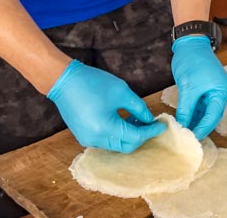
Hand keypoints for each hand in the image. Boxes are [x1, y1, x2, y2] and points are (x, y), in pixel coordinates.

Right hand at [47, 60, 163, 151]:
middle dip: (141, 136)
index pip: (135, 137)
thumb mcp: (121, 92)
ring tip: (137, 118)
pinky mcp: (83, 136)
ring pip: (116, 145)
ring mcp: (87, 140)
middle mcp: (96, 139)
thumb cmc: (93, 83)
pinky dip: (117, 134)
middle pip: (126, 146)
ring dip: (129, 135)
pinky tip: (123, 120)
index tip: (162, 125)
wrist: (64, 81)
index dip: (150, 131)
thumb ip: (138, 107)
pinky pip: (105, 141)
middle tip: (151, 122)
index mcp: (106, 128)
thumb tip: (149, 119)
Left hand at [171, 36, 226, 139]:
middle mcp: (220, 92)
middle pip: (211, 115)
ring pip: (205, 111)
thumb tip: (182, 126)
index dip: (202, 128)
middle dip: (200, 126)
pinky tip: (184, 120)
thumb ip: (186, 109)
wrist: (189, 42)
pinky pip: (200, 105)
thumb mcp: (188, 87)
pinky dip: (193, 112)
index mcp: (221, 91)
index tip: (191, 138)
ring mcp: (213, 90)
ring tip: (184, 131)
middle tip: (186, 138)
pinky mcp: (205, 88)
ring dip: (195, 120)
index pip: (213, 116)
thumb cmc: (192, 61)